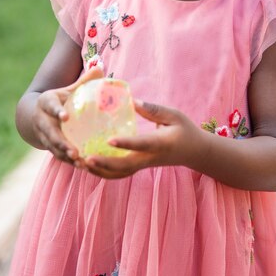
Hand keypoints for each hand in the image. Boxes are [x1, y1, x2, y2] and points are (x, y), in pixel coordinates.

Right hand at [33, 67, 103, 165]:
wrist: (34, 114)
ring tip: (80, 161)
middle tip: (74, 150)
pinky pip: (58, 155)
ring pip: (53, 147)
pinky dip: (68, 161)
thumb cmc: (59, 100)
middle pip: (50, 133)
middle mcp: (42, 120)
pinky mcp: (48, 146)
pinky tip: (83, 166)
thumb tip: (100, 65)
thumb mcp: (67, 89)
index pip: (50, 106)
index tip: (65, 117)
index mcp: (46, 102)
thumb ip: (83, 81)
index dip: (57, 111)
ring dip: (65, 155)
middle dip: (61, 142)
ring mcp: (43, 135)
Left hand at [85, 100, 208, 178]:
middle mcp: (150, 158)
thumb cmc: (185, 129)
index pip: (141, 144)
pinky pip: (120, 174)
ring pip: (120, 174)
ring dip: (100, 171)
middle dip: (104, 164)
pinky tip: (90, 165)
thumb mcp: (174, 115)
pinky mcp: (140, 167)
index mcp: (161, 143)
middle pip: (125, 166)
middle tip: (85, 157)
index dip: (126, 143)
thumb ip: (154, 110)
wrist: (194, 152)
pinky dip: (104, 173)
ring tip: (81, 162)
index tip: (109, 139)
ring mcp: (144, 165)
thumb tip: (132, 101)